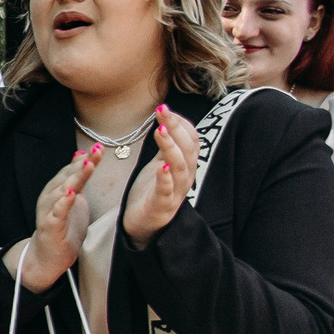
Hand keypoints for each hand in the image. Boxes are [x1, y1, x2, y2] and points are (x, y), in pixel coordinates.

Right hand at [15, 143, 104, 289]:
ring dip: (74, 178)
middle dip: (82, 164)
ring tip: (87, 166)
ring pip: (62, 191)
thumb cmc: (63, 227)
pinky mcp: (50, 227)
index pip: (72, 170)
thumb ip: (77, 178)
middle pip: (67, 177)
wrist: (48, 256)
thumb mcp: (74, 199)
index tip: (100, 148)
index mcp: (57, 190)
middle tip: (96, 151)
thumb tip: (81, 156)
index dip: (86, 159)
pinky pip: (57, 213)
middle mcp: (51, 197)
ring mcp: (49, 211)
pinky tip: (71, 195)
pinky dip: (63, 203)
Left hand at [121, 106, 195, 246]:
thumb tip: (168, 119)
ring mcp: (175, 194)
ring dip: (171, 148)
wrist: (141, 225)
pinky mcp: (162, 208)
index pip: (191, 140)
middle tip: (162, 110)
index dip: (180, 123)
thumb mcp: (159, 164)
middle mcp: (185, 178)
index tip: (165, 108)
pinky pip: (167, 192)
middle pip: (187, 150)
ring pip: (180, 168)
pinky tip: (161, 166)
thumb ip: (167, 146)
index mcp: (185, 166)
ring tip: (160, 131)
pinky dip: (165, 179)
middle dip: (176, 128)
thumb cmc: (150, 192)